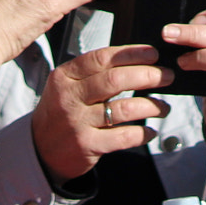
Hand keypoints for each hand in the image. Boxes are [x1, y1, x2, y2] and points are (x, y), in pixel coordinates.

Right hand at [32, 45, 173, 183]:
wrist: (40, 150)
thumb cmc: (60, 113)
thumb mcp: (66, 86)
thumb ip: (92, 73)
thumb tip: (135, 61)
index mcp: (65, 77)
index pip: (102, 58)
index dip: (132, 54)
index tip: (153, 54)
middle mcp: (70, 98)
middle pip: (115, 80)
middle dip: (147, 75)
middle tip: (166, 76)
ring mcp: (78, 122)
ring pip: (124, 109)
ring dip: (151, 106)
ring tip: (163, 106)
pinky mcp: (87, 145)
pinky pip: (123, 137)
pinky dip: (142, 133)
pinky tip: (151, 131)